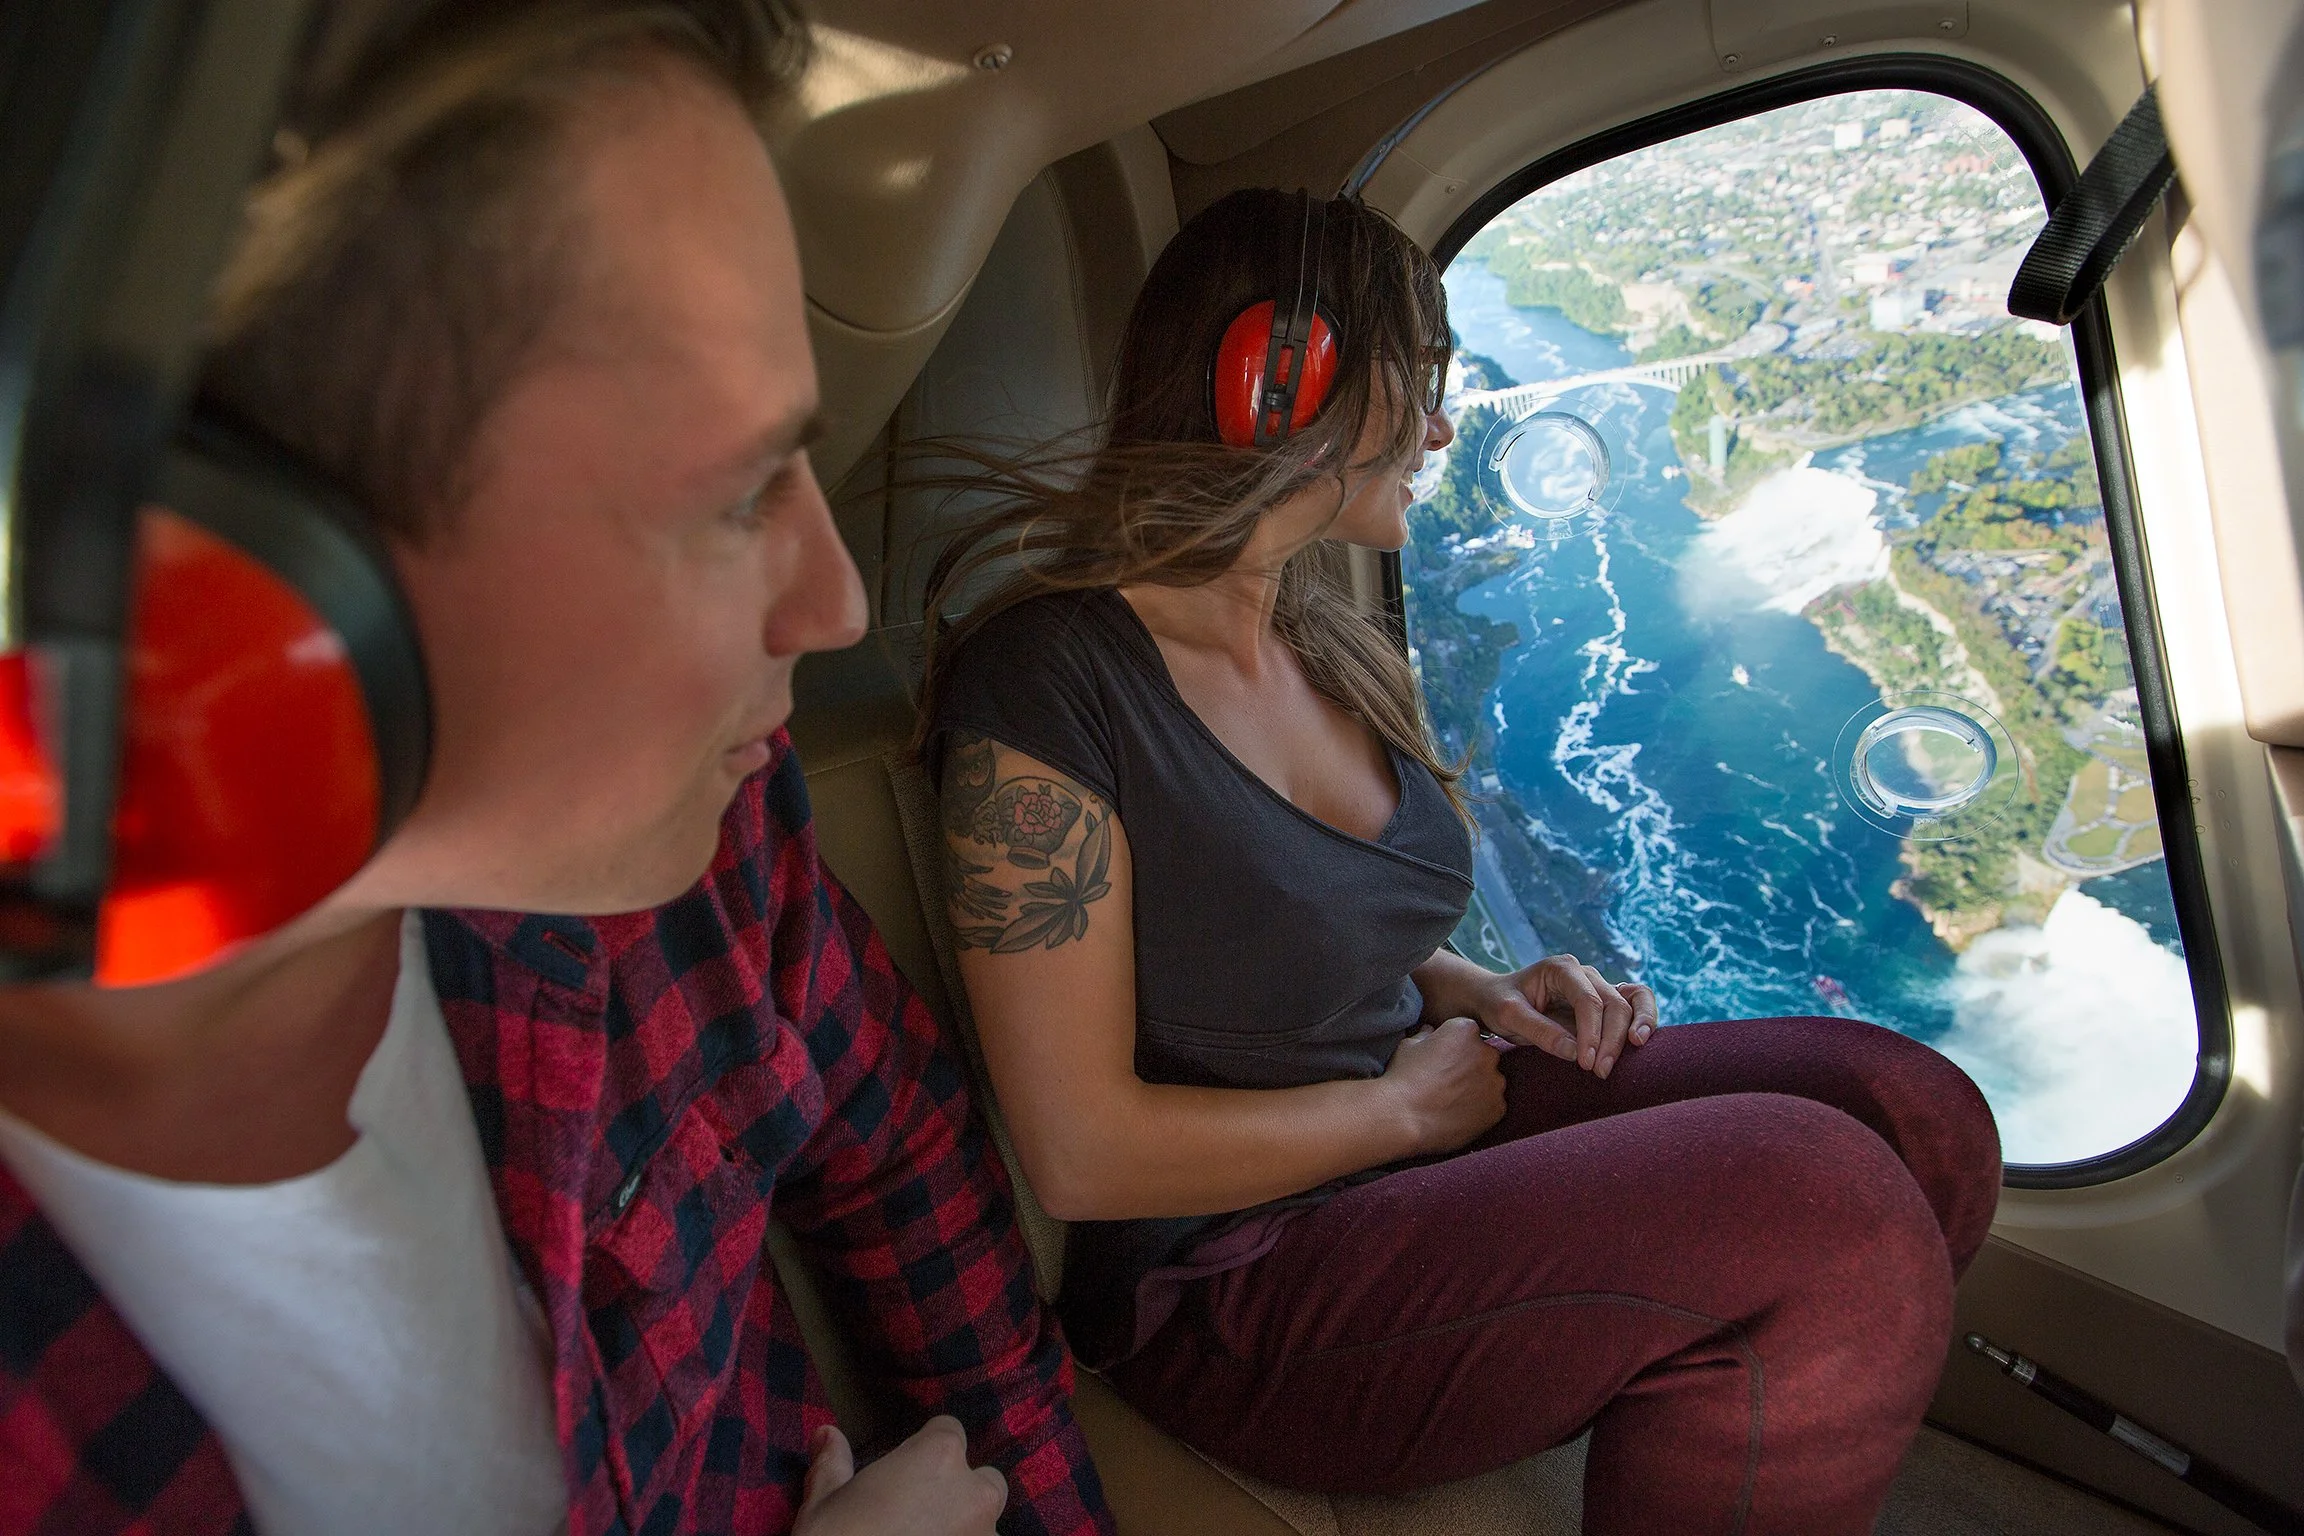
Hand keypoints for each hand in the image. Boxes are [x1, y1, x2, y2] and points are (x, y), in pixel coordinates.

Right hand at [794, 1417, 1006, 1535]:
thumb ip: (833, 1463)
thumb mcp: (823, 1504)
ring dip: (964, 1532)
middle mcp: (974, 1493)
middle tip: (917, 1518)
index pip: (948, 1432)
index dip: (924, 1451)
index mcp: (938, 1457)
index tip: (905, 1475)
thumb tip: (827, 1434)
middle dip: (959, 1495)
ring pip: (986, 1527)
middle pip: (982, 1481)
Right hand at [1381, 1017, 1506, 1155]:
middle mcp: (1486, 1053)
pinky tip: (1458, 1113)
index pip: (1468, 1032)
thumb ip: (1425, 1035)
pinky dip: (1480, 1109)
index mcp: (1465, 1030)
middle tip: (1447, 1080)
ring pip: (1490, 1081)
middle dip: (1470, 1064)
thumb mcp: (1408, 1046)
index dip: (1454, 1046)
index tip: (1442, 1058)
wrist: (1404, 1118)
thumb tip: (1429, 1031)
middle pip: (1483, 1055)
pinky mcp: (1497, 1108)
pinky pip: (1493, 1105)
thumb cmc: (1403, 1079)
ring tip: (1451, 1099)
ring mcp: (1495, 1082)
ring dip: (1477, 1086)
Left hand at [1479, 955, 1656, 1080]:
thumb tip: (1574, 1052)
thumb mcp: (1508, 1016)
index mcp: (1561, 969)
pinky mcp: (1604, 1003)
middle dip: (1612, 1039)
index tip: (1586, 1063)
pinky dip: (1644, 1019)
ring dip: (1636, 1027)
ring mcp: (1597, 986)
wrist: (1497, 1000)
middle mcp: (1585, 974)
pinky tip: (1641, 1042)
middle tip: (1600, 1071)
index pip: (1587, 1000)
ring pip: (1631, 1000)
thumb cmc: (1500, 1003)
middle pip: (1613, 1003)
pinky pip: (1634, 1005)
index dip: (1592, 1032)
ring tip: (1636, 1052)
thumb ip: (1540, 1031)